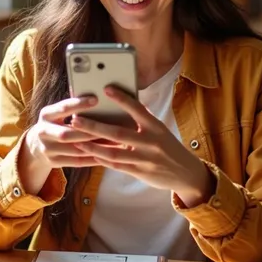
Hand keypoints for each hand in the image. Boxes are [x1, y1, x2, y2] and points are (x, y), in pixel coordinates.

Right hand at [17, 96, 101, 194]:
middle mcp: (43, 132)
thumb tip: (98, 99)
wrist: (35, 145)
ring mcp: (47, 149)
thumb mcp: (57, 113)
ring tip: (114, 142)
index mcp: (46, 114)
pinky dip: (93, 158)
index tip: (96, 99)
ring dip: (95, 147)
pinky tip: (107, 154)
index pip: (63, 108)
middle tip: (110, 128)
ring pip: (74, 150)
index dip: (79, 104)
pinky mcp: (53, 162)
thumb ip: (71, 108)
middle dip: (88, 132)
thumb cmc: (56, 123)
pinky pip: (77, 162)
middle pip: (66, 134)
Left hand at [71, 87, 214, 207]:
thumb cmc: (168, 146)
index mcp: (156, 126)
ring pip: (113, 152)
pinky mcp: (140, 172)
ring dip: (92, 145)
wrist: (185, 172)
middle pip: (117, 132)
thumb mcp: (160, 130)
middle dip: (94, 126)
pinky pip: (116, 165)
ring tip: (76, 139)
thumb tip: (124, 102)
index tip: (106, 89)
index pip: (136, 109)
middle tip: (76, 119)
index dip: (121, 98)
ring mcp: (145, 158)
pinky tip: (89, 153)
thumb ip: (143, 119)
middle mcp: (151, 141)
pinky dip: (101, 159)